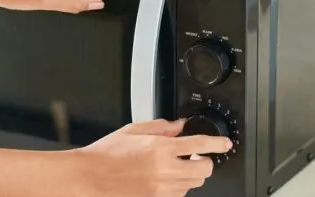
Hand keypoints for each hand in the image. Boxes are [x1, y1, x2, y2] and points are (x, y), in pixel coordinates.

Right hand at [76, 119, 232, 196]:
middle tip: (196, 156)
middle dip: (204, 161)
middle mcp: (165, 169)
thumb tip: (178, 126)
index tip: (224, 144)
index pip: (200, 144)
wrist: (90, 177)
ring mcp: (162, 188)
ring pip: (193, 184)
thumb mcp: (132, 130)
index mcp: (160, 147)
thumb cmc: (106, 154)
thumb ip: (159, 126)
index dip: (217, 143)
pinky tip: (164, 178)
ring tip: (175, 166)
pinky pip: (179, 195)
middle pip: (204, 169)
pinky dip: (178, 186)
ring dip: (190, 174)